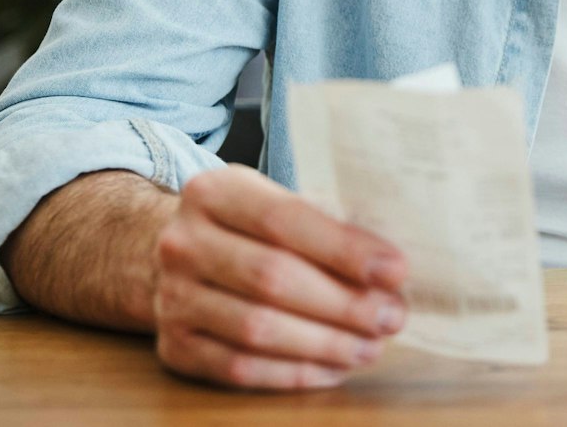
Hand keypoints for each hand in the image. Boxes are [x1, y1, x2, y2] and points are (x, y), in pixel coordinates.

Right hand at [152, 163, 409, 389]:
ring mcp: (171, 297)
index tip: (395, 270)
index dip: (343, 249)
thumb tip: (388, 269)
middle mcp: (183, 243)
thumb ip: (325, 225)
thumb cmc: (248, 229)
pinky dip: (293, 373)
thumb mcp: (276, 203)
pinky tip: (333, 369)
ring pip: (256, 328)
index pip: (285, 220)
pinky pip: (239, 368)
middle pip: (271, 277)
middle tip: (390, 316)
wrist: (175, 255)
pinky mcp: (174, 347)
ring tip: (370, 346)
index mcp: (214, 192)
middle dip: (342, 302)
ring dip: (324, 344)